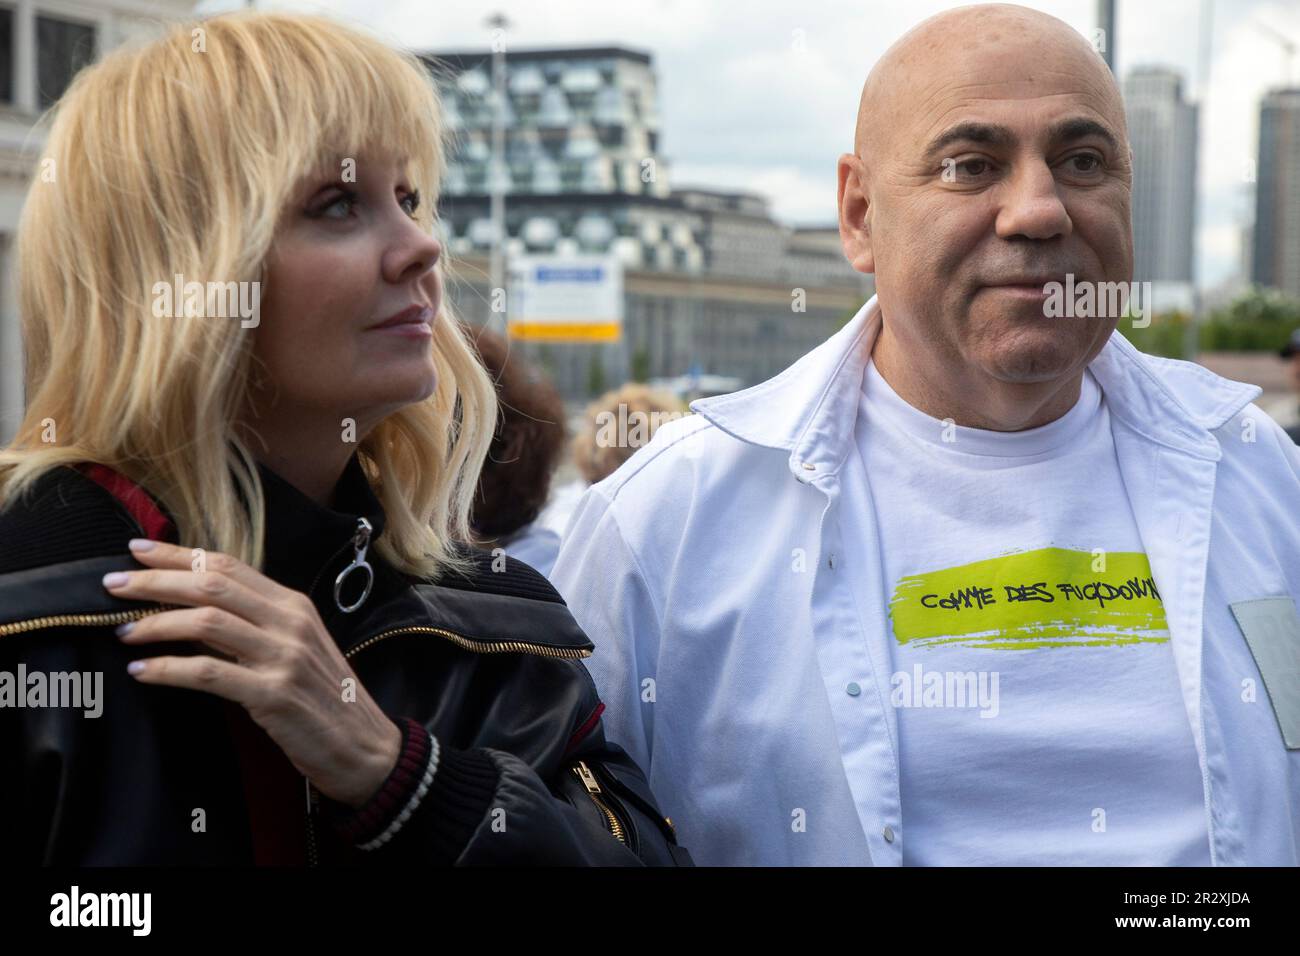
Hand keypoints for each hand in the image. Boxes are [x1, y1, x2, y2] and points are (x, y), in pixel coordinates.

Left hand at [105, 538, 401, 808]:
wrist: (363, 746)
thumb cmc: (324, 698)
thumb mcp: (294, 648)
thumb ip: (252, 626)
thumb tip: (191, 610)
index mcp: (294, 605)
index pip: (229, 566)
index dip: (179, 554)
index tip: (138, 550)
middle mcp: (290, 622)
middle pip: (212, 586)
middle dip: (155, 580)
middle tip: (113, 585)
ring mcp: (283, 657)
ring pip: (207, 622)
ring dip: (155, 623)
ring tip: (123, 631)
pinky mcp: (273, 695)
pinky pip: (209, 673)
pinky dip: (168, 669)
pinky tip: (143, 670)